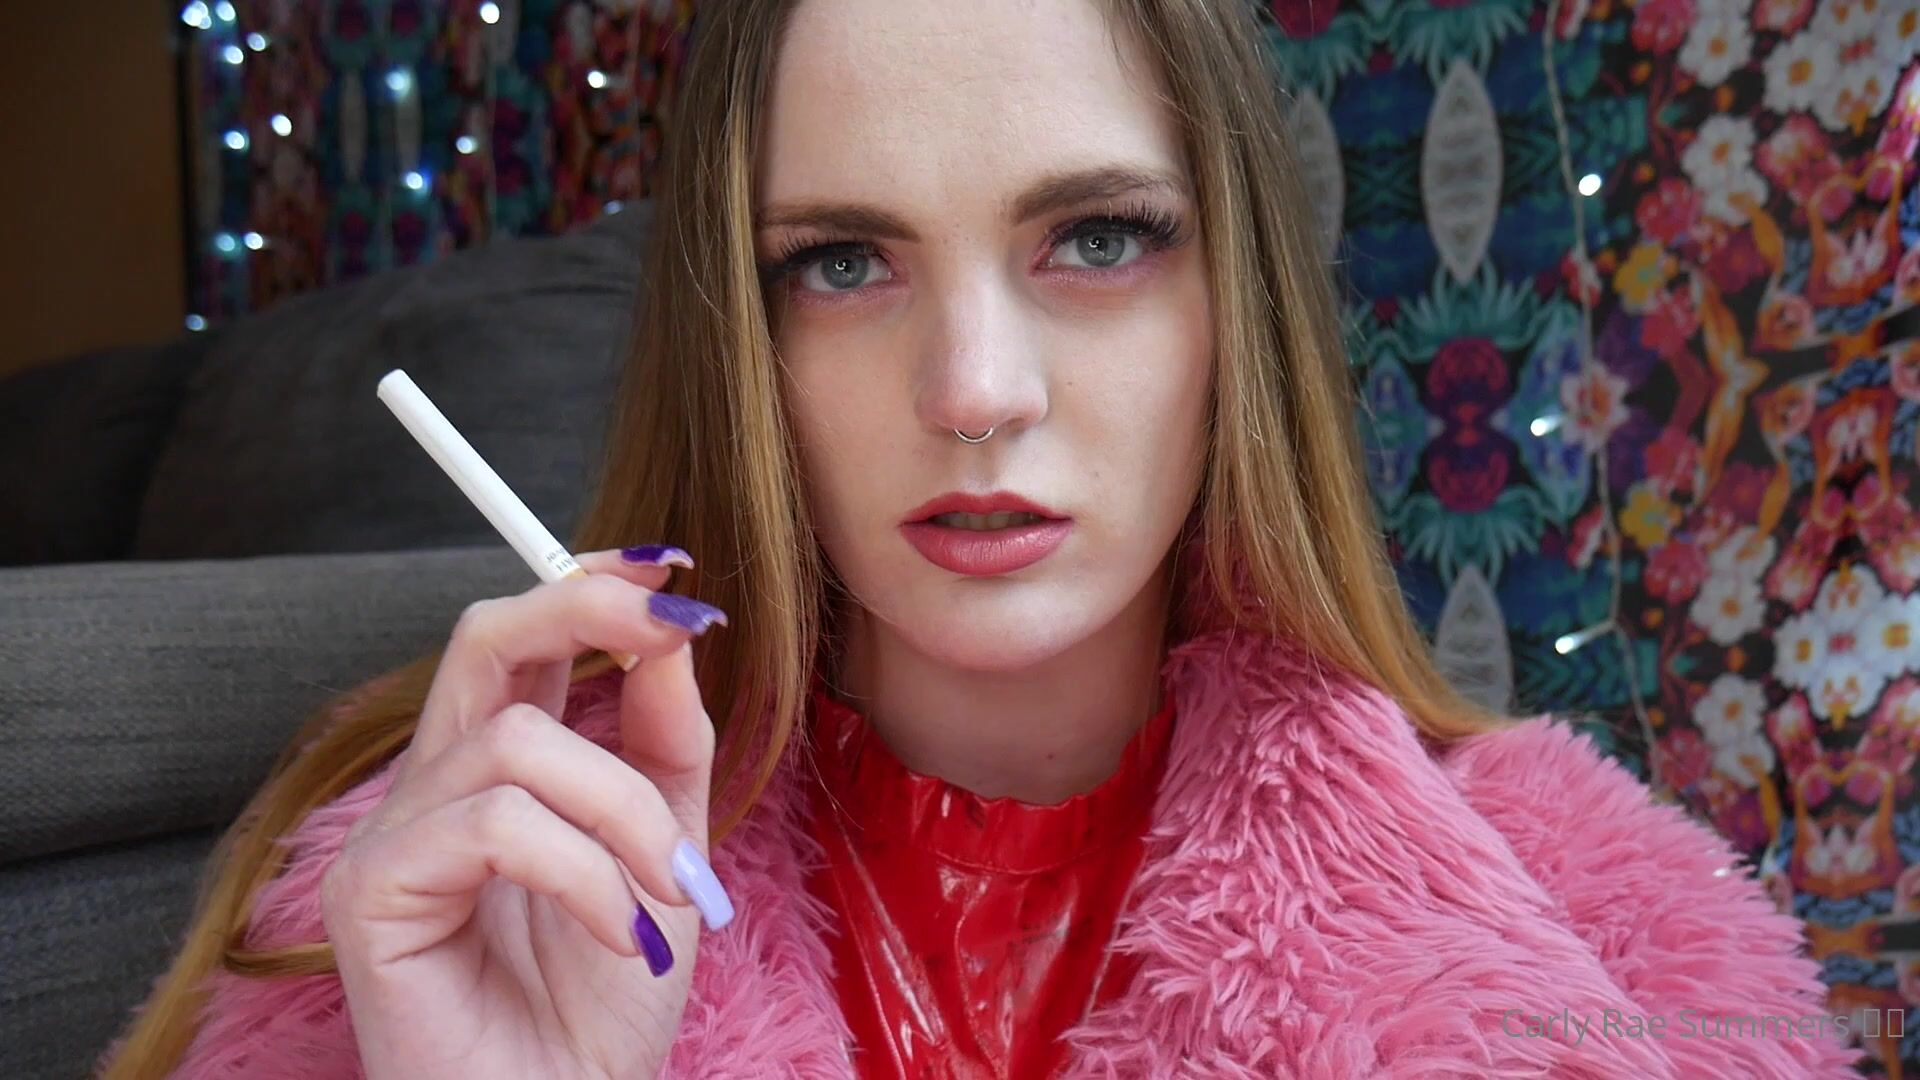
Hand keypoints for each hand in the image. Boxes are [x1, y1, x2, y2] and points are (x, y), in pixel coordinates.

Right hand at [319, 547, 731, 1079]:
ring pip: (515, 739)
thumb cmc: (606, 1005)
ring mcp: (394, 838)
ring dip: (621, 809)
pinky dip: (582, 871)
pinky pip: (493, 823)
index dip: (586, 588)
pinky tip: (618, 935)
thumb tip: (673, 635)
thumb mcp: (664, 853)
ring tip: (667, 891)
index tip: (671, 572)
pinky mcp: (371, 893)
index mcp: (502, 773)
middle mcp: (436, 788)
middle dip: (582, 609)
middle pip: (482, 638)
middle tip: (673, 625)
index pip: (521, 640)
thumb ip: (665, 749)